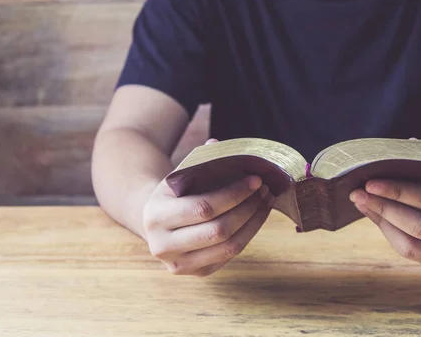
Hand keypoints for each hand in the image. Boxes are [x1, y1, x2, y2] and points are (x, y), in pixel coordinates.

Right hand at [142, 139, 274, 275]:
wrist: (154, 222)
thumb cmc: (173, 194)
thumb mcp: (179, 176)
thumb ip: (199, 161)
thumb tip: (221, 146)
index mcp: (156, 216)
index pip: (204, 207)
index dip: (234, 194)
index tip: (256, 180)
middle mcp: (163, 245)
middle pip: (218, 230)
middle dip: (248, 208)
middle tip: (265, 190)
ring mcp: (179, 264)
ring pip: (228, 247)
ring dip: (254, 223)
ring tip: (266, 202)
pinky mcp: (196, 273)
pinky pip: (229, 256)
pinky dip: (248, 235)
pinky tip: (257, 217)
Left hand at [350, 172, 420, 274]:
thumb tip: (384, 158)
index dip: (398, 192)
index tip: (370, 182)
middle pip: (419, 227)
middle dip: (384, 208)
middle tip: (357, 193)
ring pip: (411, 247)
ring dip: (382, 223)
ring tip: (362, 203)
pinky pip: (411, 254)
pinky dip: (390, 234)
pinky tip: (376, 216)